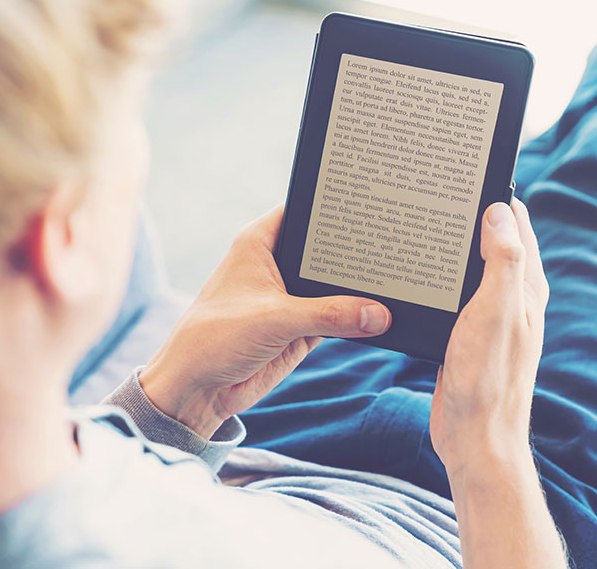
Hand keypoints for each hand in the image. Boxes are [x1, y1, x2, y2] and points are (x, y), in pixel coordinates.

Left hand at [139, 204, 390, 437]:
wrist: (196, 390)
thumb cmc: (214, 339)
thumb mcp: (275, 319)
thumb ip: (330, 314)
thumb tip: (378, 314)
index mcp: (261, 241)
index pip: (308, 211)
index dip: (338, 207)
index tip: (376, 205)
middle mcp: (279, 263)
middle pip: (329, 249)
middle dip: (360, 252)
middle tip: (398, 246)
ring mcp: (293, 296)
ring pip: (337, 285)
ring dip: (361, 290)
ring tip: (400, 282)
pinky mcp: (303, 327)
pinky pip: (340, 317)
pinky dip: (358, 319)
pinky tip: (385, 315)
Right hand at [430, 198, 548, 477]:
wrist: (475, 437)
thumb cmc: (488, 379)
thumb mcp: (495, 313)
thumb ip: (504, 262)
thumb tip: (501, 211)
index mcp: (528, 288)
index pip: (518, 224)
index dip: (497, 197)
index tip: (468, 175)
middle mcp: (514, 298)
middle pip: (496, 241)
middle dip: (474, 215)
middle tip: (438, 192)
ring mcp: (490, 316)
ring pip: (474, 267)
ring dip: (456, 247)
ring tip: (426, 223)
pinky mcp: (468, 334)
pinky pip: (458, 293)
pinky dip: (444, 277)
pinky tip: (420, 275)